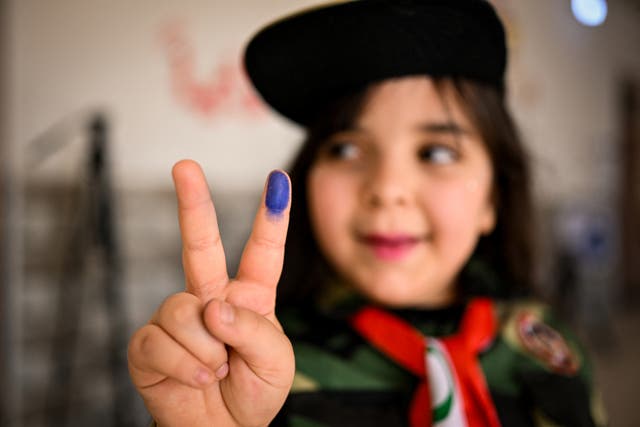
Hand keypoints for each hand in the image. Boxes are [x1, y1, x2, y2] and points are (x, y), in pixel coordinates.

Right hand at [128, 160, 293, 426]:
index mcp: (250, 298)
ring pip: (183, 308)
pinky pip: (160, 341)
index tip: (278, 180)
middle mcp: (211, 299)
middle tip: (185, 165)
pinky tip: (196, 378)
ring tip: (217, 370)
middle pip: (200, 245)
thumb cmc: (254, 393)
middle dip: (193, 203)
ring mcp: (178, 319)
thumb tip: (213, 306)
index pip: (262, 252)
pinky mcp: (149, 344)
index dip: (272, 217)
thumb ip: (254, 329)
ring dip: (206, 348)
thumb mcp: (276, 362)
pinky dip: (185, 366)